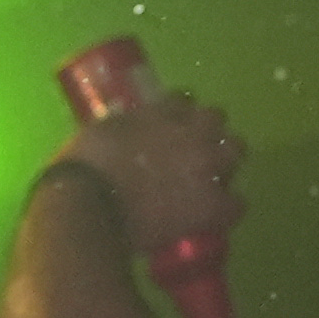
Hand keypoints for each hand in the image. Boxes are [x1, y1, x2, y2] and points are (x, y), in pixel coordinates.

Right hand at [48, 85, 244, 256]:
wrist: (87, 204)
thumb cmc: (82, 169)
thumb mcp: (98, 133)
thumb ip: (118, 132)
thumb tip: (118, 142)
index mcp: (161, 112)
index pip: (183, 100)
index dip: (178, 113)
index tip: (171, 125)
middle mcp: (191, 132)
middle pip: (217, 119)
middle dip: (208, 132)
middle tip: (192, 151)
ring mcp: (206, 166)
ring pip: (236, 152)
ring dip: (223, 163)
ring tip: (206, 181)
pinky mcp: (211, 204)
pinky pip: (236, 204)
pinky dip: (225, 209)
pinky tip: (211, 217)